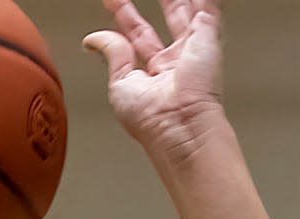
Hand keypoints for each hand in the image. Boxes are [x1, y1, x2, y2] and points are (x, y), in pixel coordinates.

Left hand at [84, 0, 225, 163]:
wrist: (178, 125)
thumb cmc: (152, 120)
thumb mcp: (120, 84)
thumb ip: (112, 54)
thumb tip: (92, 39)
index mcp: (155, 74)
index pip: (138, 33)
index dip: (124, 13)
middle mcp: (176, 60)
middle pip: (166, 15)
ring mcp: (193, 47)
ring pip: (185, 8)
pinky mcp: (207, 35)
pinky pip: (207, 4)